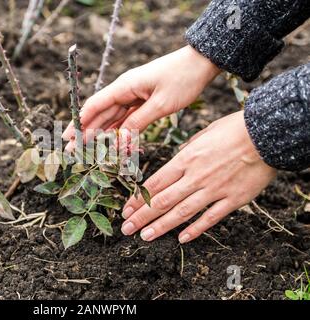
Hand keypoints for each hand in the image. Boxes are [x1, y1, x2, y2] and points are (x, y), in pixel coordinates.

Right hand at [62, 45, 219, 145]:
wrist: (201, 63)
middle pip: (100, 113)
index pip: (95, 105)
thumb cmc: (183, 79)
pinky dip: (117, 130)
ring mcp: (133, 94)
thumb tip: (120, 140)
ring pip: (111, 117)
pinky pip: (125, 117)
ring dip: (98, 133)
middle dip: (84, 131)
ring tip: (85, 148)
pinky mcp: (142, 99)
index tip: (68, 137)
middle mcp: (124, 90)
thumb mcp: (161, 104)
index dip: (80, 122)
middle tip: (71, 149)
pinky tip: (109, 141)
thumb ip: (138, 122)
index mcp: (125, 86)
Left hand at [120, 111, 276, 243]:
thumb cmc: (234, 129)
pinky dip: (195, 229)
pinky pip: (211, 218)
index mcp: (186, 159)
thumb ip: (187, 150)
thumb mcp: (203, 134)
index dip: (138, 199)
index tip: (125, 210)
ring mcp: (214, 189)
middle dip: (141, 217)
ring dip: (161, 226)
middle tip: (126, 229)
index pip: (155, 183)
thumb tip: (177, 158)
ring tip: (144, 236)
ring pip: (181, 212)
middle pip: (162, 200)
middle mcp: (195, 177)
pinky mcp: (233, 199)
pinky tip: (182, 239)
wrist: (267, 133)